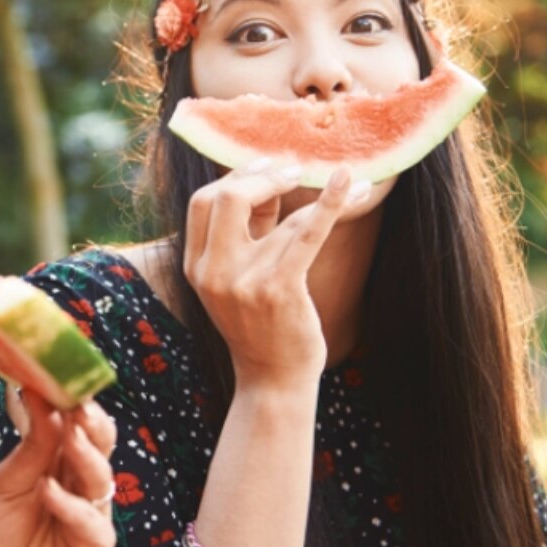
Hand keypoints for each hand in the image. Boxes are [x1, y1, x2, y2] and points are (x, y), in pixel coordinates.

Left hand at [0, 391, 116, 546]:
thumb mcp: (2, 487)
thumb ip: (30, 449)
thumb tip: (41, 394)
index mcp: (53, 467)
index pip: (74, 428)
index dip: (73, 404)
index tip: (64, 377)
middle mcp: (76, 489)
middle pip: (97, 448)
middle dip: (91, 424)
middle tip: (79, 403)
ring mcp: (87, 519)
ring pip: (102, 478)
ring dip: (86, 455)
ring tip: (70, 435)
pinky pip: (92, 522)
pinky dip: (71, 505)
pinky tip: (49, 492)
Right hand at [183, 161, 360, 387]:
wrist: (273, 378)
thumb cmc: (261, 323)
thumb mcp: (238, 277)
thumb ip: (247, 232)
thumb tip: (269, 181)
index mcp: (196, 266)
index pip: (202, 202)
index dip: (235, 177)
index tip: (266, 167)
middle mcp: (213, 272)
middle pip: (224, 198)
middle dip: (260, 176)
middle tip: (292, 169)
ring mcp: (244, 281)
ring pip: (279, 217)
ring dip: (315, 193)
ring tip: (345, 179)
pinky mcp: (279, 288)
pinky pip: (306, 233)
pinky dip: (331, 203)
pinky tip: (351, 182)